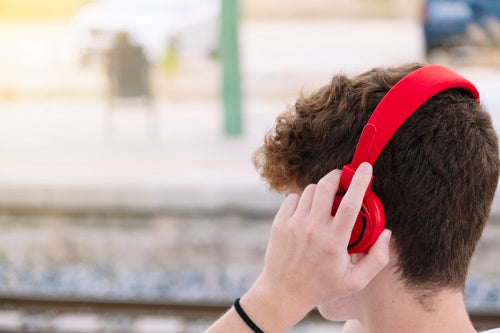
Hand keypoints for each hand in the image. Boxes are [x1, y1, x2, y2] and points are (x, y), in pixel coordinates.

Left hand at [241, 162, 391, 331]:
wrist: (283, 293)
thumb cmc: (321, 287)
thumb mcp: (355, 282)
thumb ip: (377, 259)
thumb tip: (387, 233)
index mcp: (334, 242)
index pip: (351, 204)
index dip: (360, 181)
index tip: (366, 167)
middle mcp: (312, 230)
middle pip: (326, 186)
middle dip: (337, 176)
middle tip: (342, 179)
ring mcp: (293, 225)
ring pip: (310, 190)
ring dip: (321, 191)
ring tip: (325, 204)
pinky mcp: (279, 224)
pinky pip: (292, 198)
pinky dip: (302, 200)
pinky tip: (306, 213)